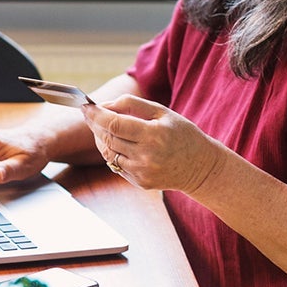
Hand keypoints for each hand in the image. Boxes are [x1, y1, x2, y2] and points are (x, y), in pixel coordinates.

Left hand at [87, 95, 223, 193]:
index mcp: (153, 135)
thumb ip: (131, 104)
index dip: (95, 115)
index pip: (114, 124)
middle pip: (107, 138)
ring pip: (107, 152)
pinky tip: (116, 142)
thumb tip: (104, 105)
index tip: (85, 106)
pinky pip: (115, 165)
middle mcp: (146, 156)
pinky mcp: (140, 182)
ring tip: (102, 126)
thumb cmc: (181, 134)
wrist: (200, 166)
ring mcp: (142, 172)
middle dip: (94, 124)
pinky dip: (111, 151)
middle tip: (90, 113)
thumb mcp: (162, 112)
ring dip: (100, 138)